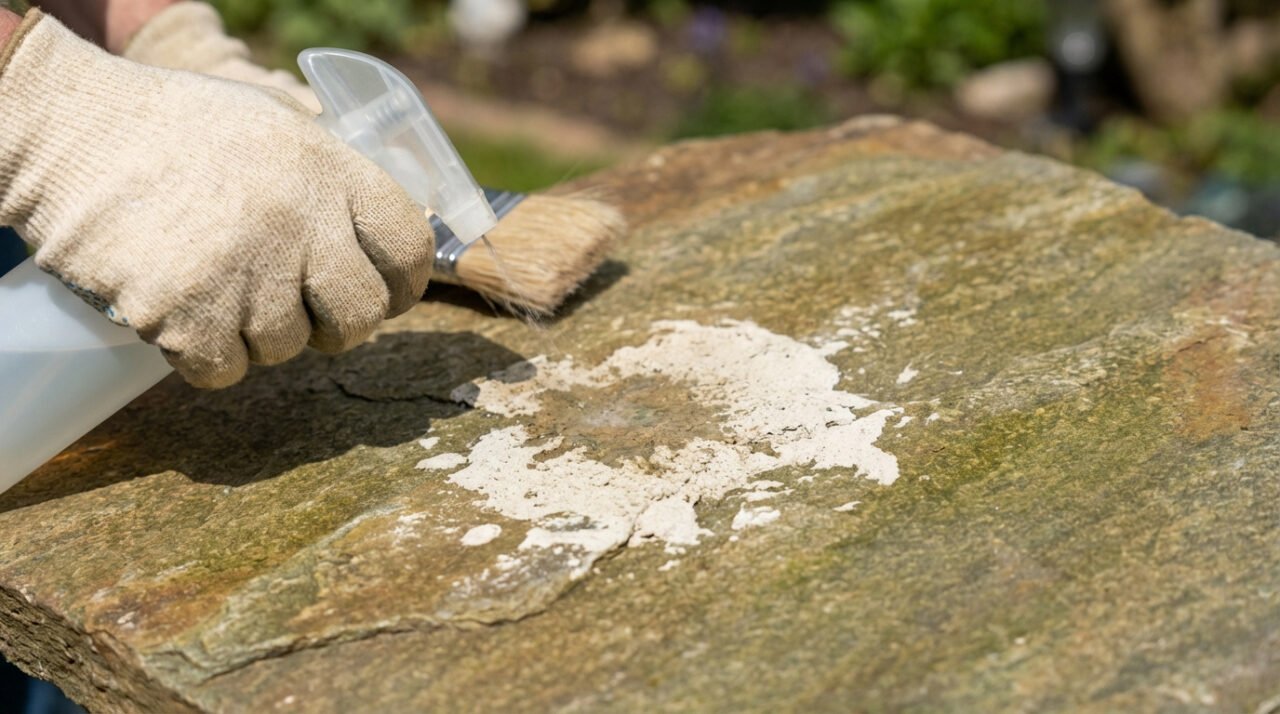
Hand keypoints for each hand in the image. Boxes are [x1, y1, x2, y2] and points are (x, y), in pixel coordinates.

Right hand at [0, 12, 433, 387]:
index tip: (390, 294)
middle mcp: (299, 221)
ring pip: (289, 349)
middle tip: (310, 314)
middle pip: (362, 315)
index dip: (406, 282)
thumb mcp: (275, 126)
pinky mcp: (187, 315)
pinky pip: (226, 372)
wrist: (69, 134)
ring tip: (222, 289)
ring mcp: (245, 271)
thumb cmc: (174, 130)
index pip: (411, 247)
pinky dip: (206, 357)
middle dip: (340, 326)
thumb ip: (333, 178)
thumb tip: (382, 239)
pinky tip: (186, 316)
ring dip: (260, 335)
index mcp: (329, 170)